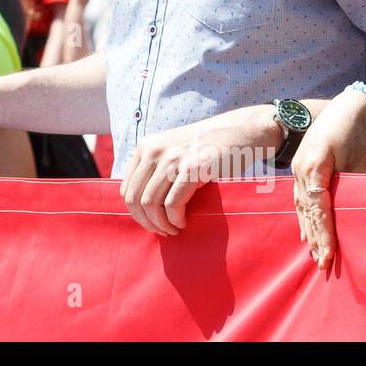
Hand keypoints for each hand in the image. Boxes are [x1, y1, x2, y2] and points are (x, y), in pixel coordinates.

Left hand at [119, 106, 277, 234]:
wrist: (239, 132)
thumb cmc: (207, 148)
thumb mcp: (173, 151)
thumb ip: (155, 169)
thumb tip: (141, 207)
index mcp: (146, 147)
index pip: (126, 188)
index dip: (136, 211)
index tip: (150, 222)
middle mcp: (154, 151)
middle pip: (134, 198)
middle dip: (145, 222)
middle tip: (161, 232)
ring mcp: (172, 159)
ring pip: (150, 204)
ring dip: (160, 224)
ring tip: (173, 230)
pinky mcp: (191, 169)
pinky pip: (172, 204)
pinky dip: (175, 220)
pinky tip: (182, 223)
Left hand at [292, 89, 365, 271]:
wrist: (356, 110)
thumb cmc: (348, 138)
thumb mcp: (342, 166)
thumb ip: (337, 186)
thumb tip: (344, 210)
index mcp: (303, 173)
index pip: (305, 207)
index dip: (309, 229)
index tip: (313, 251)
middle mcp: (300, 171)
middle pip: (305, 210)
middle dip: (314, 238)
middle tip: (320, 263)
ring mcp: (306, 165)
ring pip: (311, 206)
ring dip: (319, 232)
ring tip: (325, 254)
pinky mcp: (317, 160)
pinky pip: (319, 192)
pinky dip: (322, 211)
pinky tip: (324, 226)